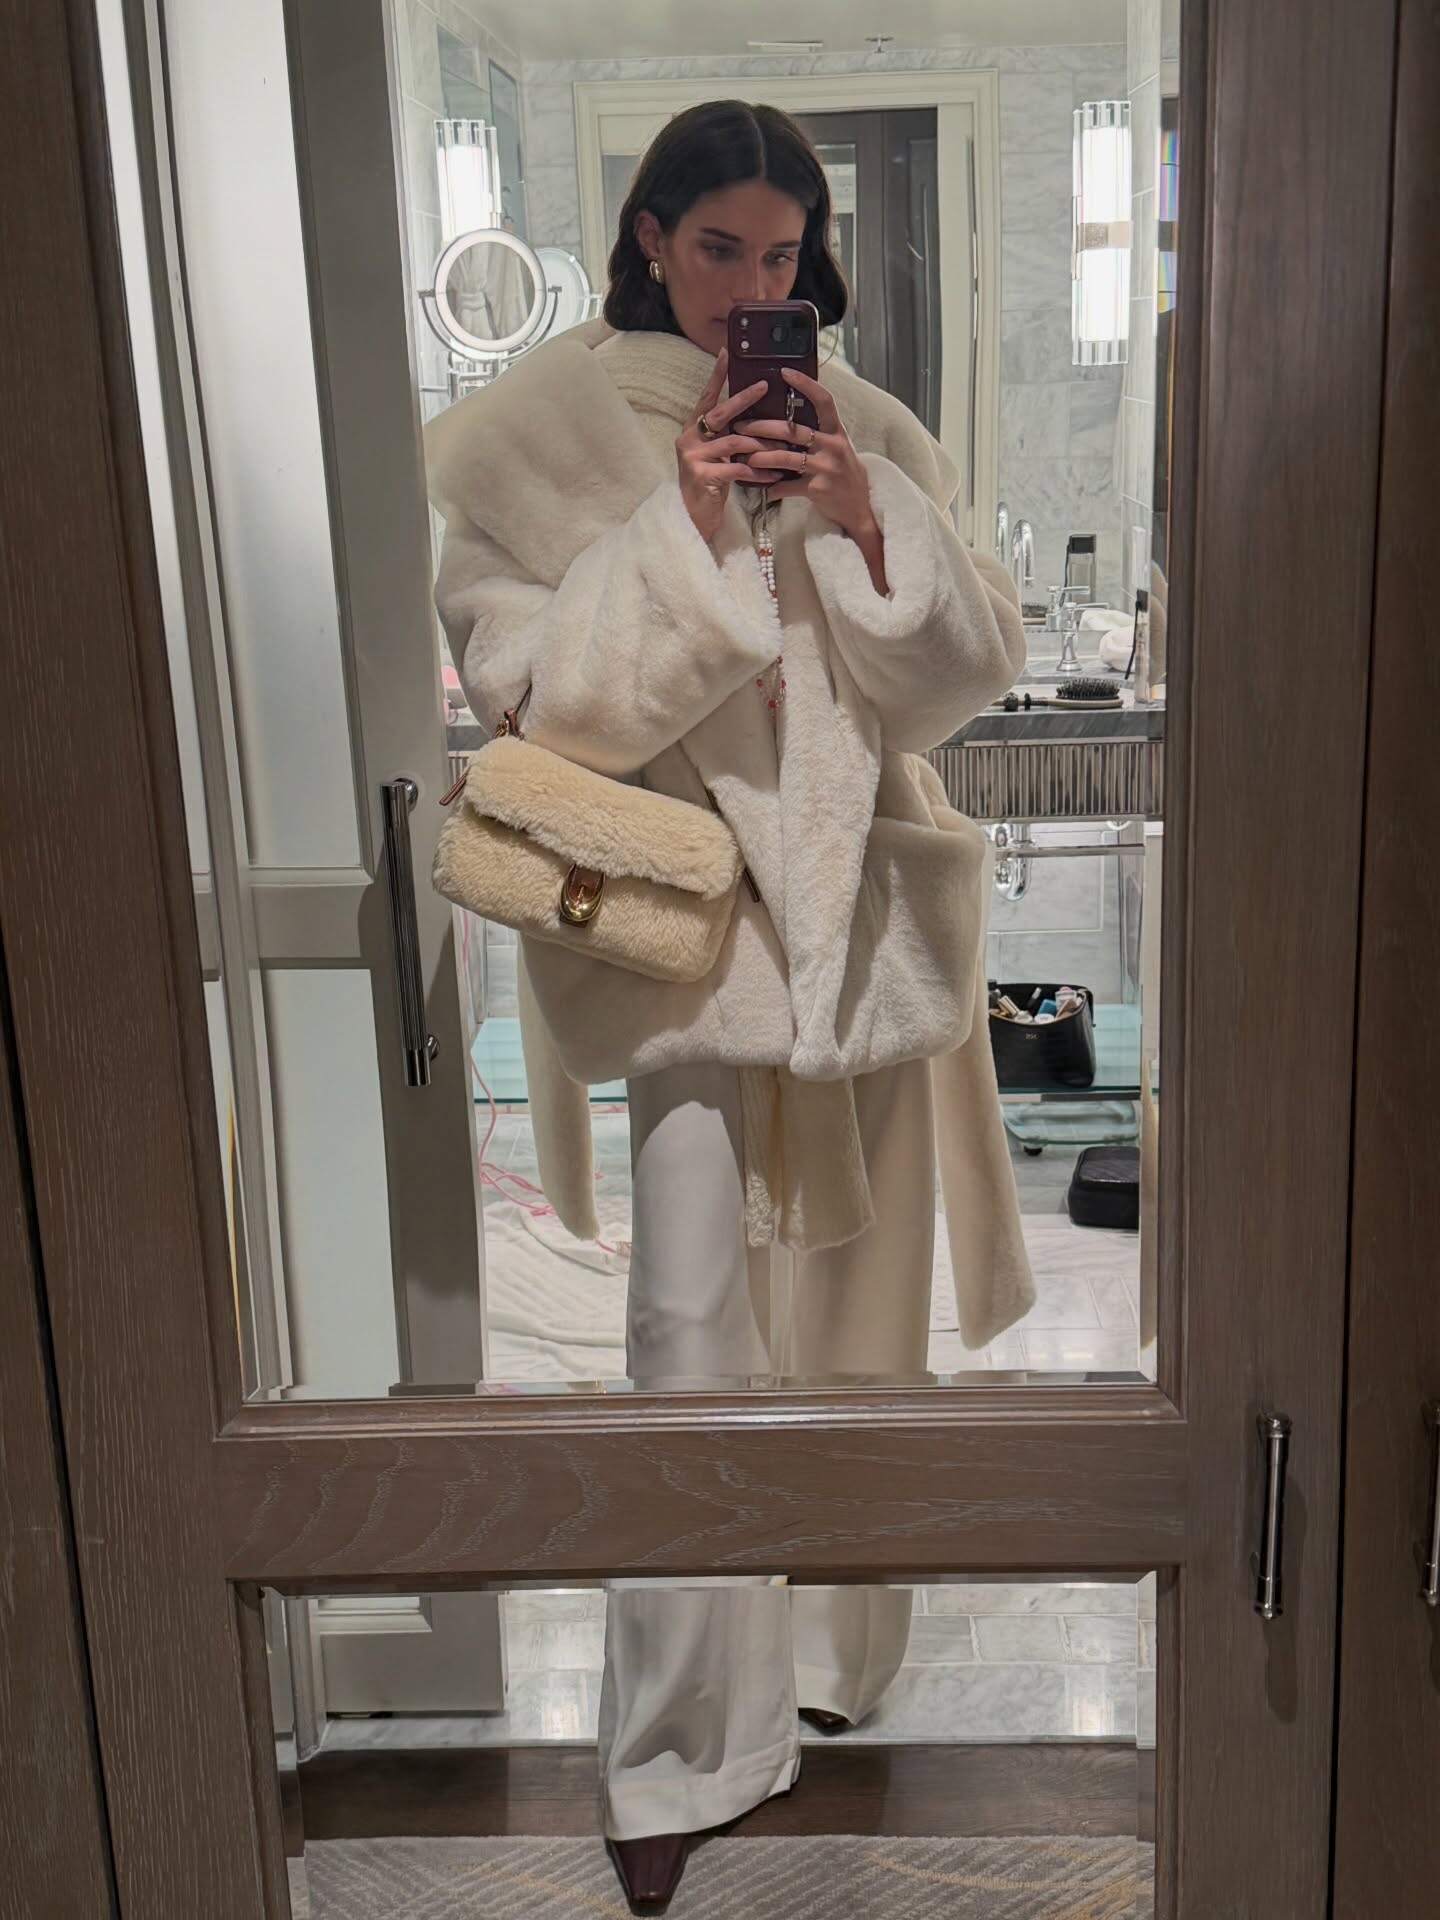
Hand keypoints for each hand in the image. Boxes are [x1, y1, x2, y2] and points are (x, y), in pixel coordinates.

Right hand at [676, 349, 767, 541]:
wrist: (694, 518)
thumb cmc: (710, 484)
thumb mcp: (717, 455)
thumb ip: (727, 435)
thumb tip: (755, 417)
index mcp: (693, 430)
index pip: (706, 398)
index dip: (716, 376)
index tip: (726, 353)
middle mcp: (689, 439)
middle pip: (720, 413)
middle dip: (744, 399)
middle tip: (764, 386)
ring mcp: (694, 457)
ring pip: (734, 441)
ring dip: (760, 443)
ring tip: (781, 446)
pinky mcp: (703, 476)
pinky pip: (737, 468)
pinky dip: (758, 471)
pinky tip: (773, 475)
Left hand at [744, 368, 877, 547]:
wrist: (859, 506)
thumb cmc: (843, 472)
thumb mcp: (836, 446)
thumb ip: (817, 431)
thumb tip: (788, 416)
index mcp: (836, 431)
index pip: (823, 400)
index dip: (805, 384)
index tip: (784, 372)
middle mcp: (832, 446)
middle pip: (792, 430)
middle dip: (763, 427)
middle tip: (741, 425)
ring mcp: (825, 467)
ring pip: (786, 457)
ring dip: (761, 457)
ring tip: (745, 456)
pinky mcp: (817, 489)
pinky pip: (788, 487)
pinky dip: (773, 488)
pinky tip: (763, 489)